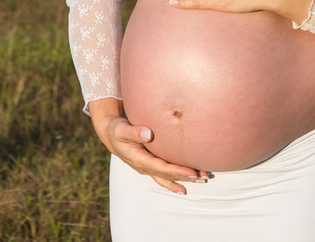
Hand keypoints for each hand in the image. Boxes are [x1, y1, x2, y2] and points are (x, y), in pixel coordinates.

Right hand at [89, 100, 209, 194]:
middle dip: (186, 177)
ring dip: (184, 179)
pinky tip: (186, 184)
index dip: (178, 171)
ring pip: (167, 177)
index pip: (162, 168)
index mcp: (139, 160)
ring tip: (202, 180)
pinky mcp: (150, 164)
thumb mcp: (122, 129)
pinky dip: (175, 180)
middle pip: (168, 176)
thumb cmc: (117, 130)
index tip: (193, 171)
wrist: (110, 135)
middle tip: (204, 177)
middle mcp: (144, 167)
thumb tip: (148, 133)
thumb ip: (135, 132)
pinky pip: (164, 175)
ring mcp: (147, 167)